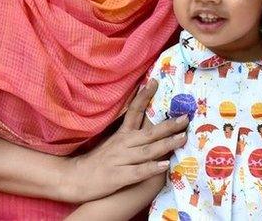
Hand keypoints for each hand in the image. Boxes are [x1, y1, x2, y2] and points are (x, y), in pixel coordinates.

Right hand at [61, 79, 187, 201]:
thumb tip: (147, 119)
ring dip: (166, 144)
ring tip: (183, 138)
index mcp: (121, 134)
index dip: (144, 96)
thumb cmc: (98, 161)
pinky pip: (138, 172)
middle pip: (149, 132)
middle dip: (169, 125)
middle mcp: (123, 144)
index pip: (134, 111)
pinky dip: (151, 168)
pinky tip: (164, 165)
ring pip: (147, 151)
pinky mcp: (119, 177)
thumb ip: (130, 133)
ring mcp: (121, 160)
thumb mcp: (112, 141)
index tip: (155, 82)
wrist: (75, 179)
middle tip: (187, 117)